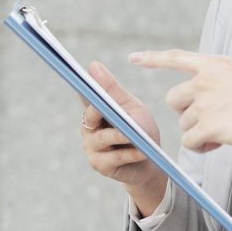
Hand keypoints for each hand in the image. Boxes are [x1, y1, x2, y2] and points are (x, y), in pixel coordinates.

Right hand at [78, 61, 166, 214]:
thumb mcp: (131, 106)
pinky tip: (142, 151)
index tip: (80, 74)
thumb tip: (92, 65)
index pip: (85, 95)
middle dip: (98, 110)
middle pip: (90, 115)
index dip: (81, 85)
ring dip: (120, 135)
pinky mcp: (100, 165)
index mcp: (95, 110)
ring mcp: (92, 147)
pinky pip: (114, 157)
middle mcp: (89, 128)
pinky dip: (130, 153)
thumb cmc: (140, 129)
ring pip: (103, 138)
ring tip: (132, 135)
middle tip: (104, 106)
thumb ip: (113, 90)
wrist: (151, 160)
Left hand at [129, 50, 231, 150]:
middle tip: (207, 121)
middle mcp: (204, 80)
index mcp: (214, 64)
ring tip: (226, 133)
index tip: (133, 58)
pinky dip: (202, 147)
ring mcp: (205, 103)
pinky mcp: (208, 125)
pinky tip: (219, 144)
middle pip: (174, 100)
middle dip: (186, 113)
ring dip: (200, 132)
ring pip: (185, 124)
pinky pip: (190, 142)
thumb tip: (211, 90)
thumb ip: (223, 77)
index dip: (153, 58)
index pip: (176, 57)